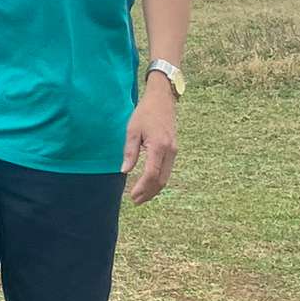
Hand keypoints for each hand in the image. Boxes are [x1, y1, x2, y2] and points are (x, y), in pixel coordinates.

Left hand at [122, 85, 177, 204]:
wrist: (162, 99)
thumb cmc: (145, 112)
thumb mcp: (132, 130)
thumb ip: (130, 152)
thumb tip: (124, 171)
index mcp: (159, 146)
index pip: (151, 174)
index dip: (142, 187)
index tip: (132, 196)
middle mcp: (170, 151)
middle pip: (161, 180)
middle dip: (149, 193)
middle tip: (136, 201)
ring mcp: (174, 150)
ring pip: (166, 177)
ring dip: (154, 189)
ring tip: (141, 196)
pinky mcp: (174, 149)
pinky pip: (167, 170)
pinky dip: (159, 180)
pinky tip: (149, 183)